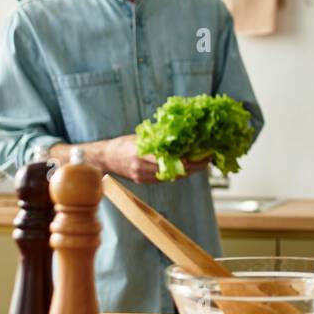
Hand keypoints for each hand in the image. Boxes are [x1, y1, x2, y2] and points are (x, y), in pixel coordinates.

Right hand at [51, 137, 211, 183]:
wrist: (104, 159)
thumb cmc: (122, 145)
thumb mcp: (140, 137)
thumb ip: (158, 138)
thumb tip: (182, 132)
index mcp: (142, 154)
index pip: (172, 159)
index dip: (190, 158)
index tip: (204, 154)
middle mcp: (143, 168)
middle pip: (175, 170)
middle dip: (194, 165)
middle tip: (208, 159)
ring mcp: (143, 177)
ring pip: (173, 176)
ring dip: (188, 170)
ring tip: (202, 162)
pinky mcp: (144, 182)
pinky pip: (165, 178)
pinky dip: (177, 173)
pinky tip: (187, 167)